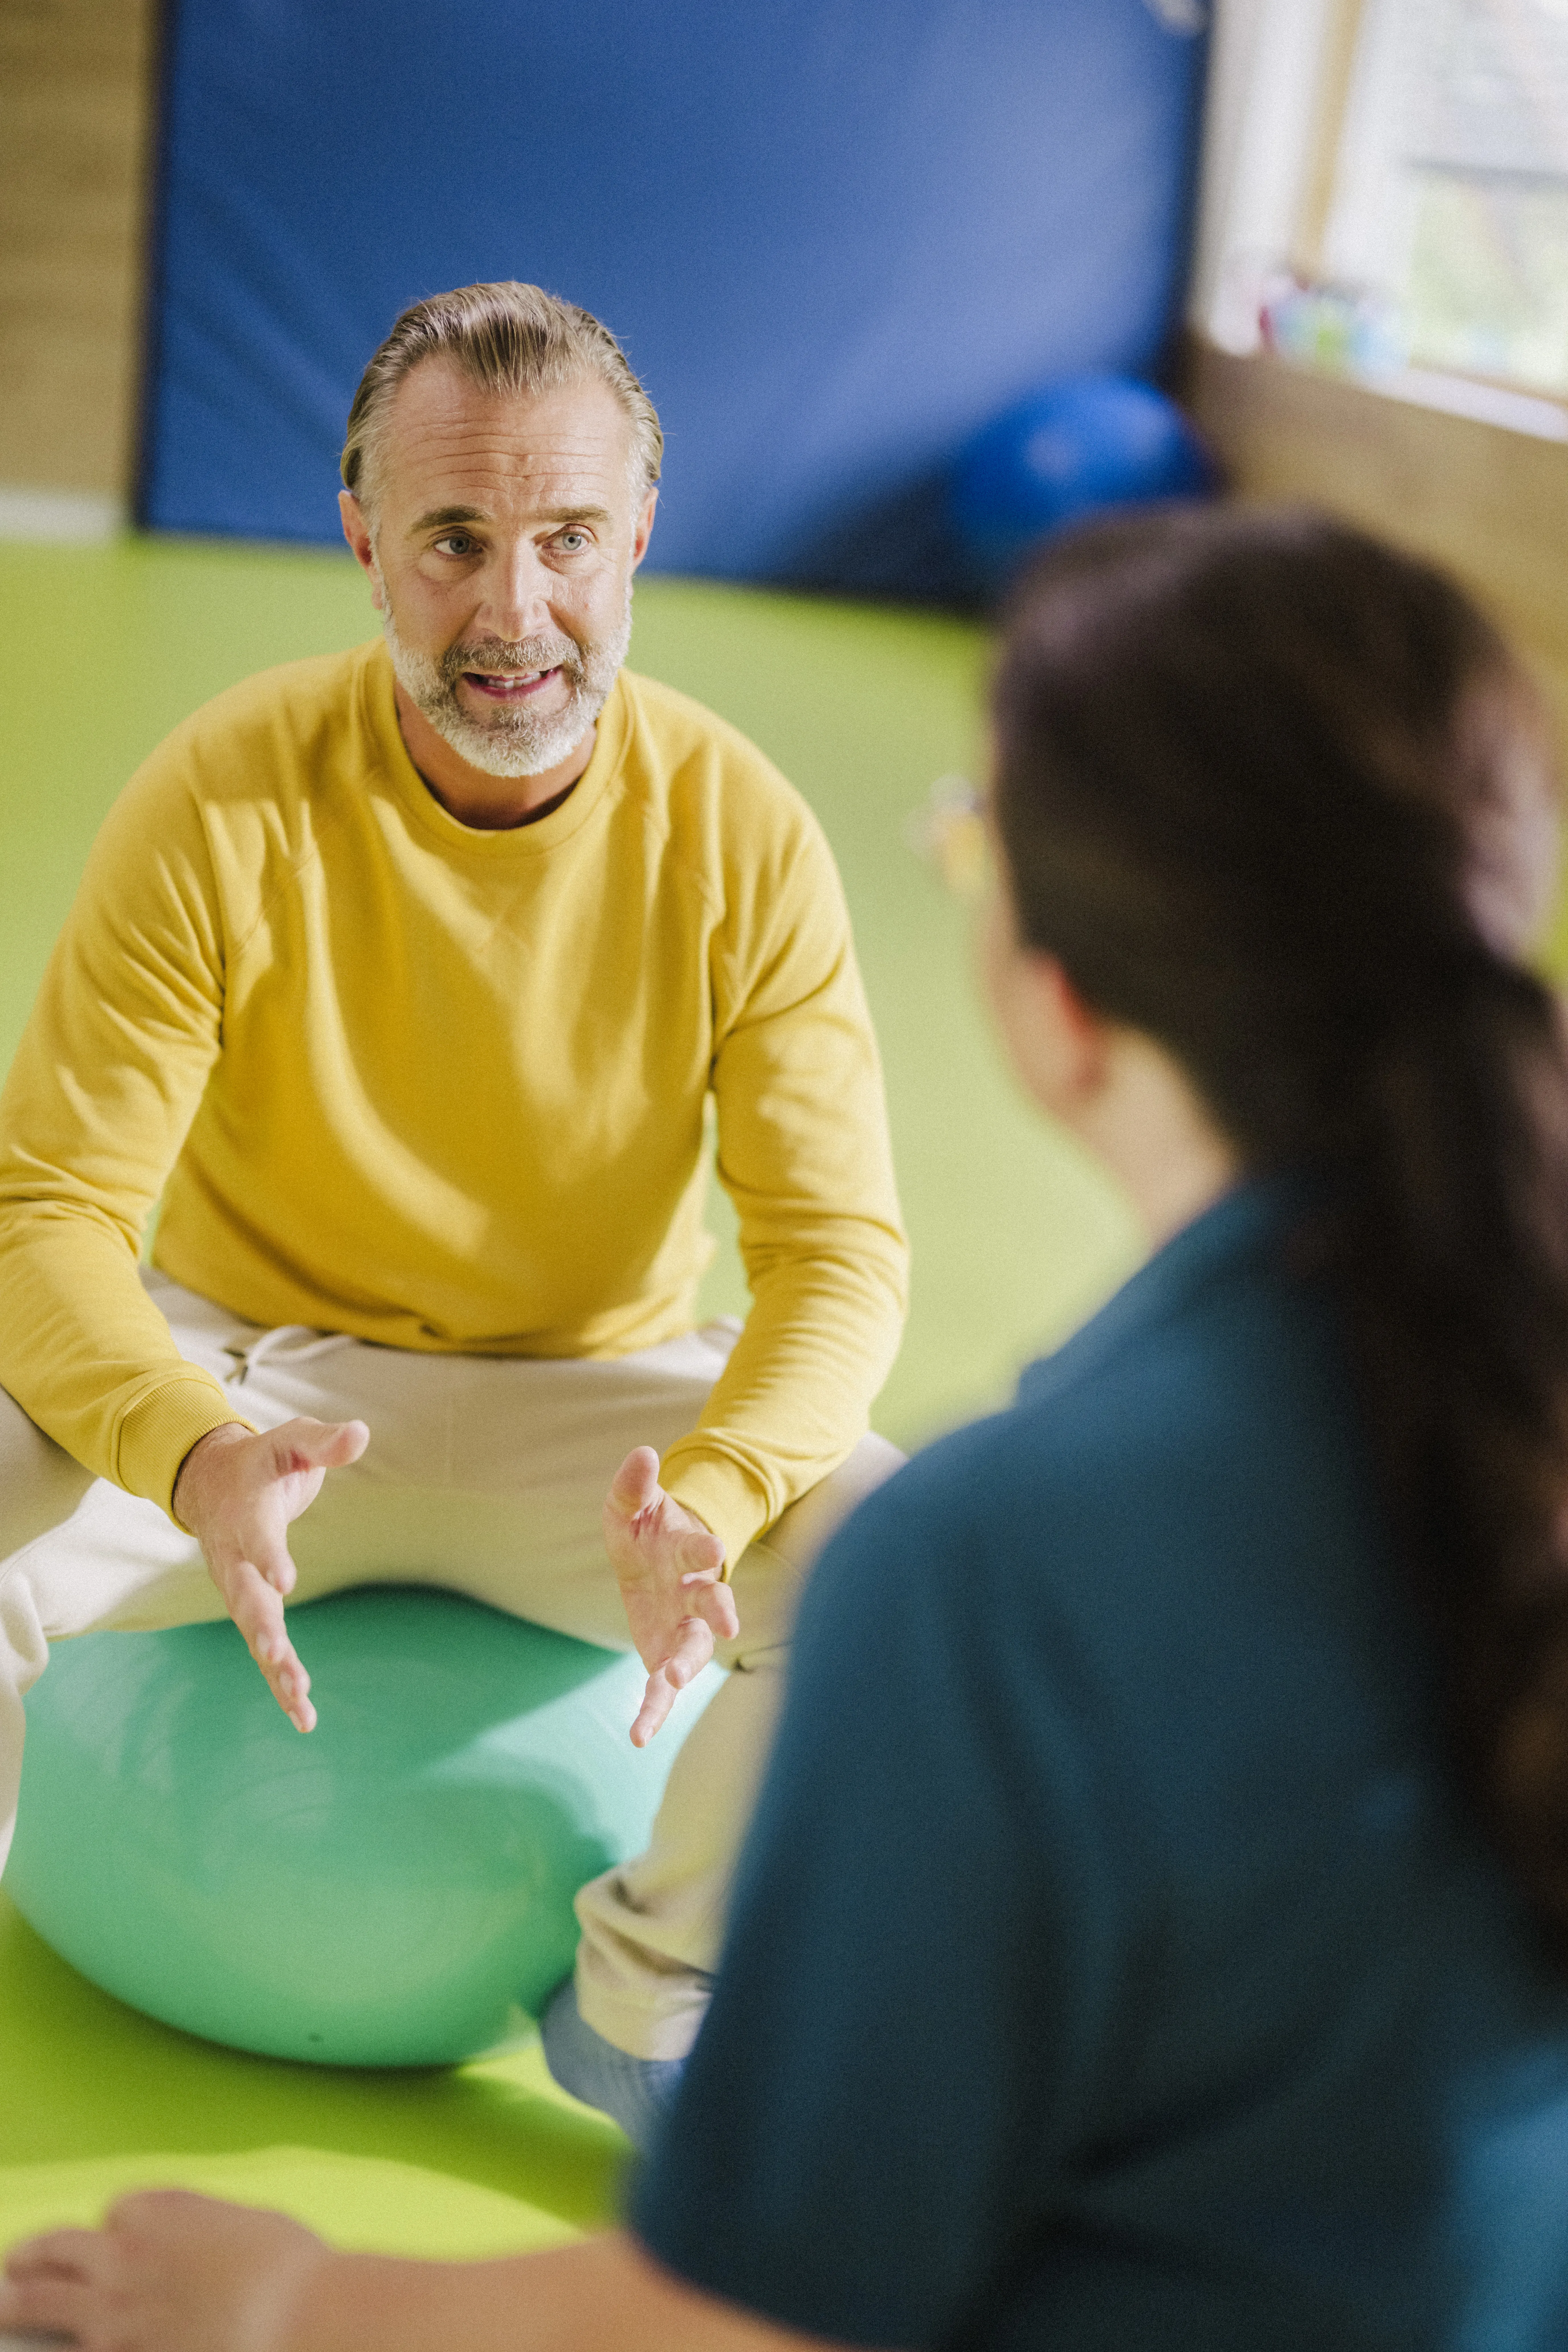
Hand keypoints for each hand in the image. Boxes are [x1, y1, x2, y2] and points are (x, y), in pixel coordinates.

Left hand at [0, 2188, 327, 2351]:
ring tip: (4, 2300)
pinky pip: (72, 2349)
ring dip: (17, 2298)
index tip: (124, 2238)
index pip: (117, 2212)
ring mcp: (111, 2313)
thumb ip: (202, 2222)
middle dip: (34, 2254)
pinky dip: (60, 2345)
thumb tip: (192, 2235)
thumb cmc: (284, 2269)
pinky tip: (51, 2346)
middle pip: (57, 2249)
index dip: (121, 2227)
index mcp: (156, 2213)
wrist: (291, 2318)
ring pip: (41, 2299)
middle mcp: (122, 2256)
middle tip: (14, 2264)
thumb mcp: (244, 2221)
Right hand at [173, 1417, 368, 1733]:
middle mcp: (235, 1558)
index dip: (269, 1557)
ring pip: (254, 1633)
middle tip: (279, 1655)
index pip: (258, 1537)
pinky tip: (304, 1716)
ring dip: (275, 1667)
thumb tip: (361, 1432)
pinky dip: (280, 1682)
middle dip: (262, 1628)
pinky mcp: (250, 1609)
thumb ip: (324, 1441)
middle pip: (246, 1597)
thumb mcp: (293, 1441)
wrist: (213, 1482)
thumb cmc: (265, 1461)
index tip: (284, 1581)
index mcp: (247, 1514)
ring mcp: (238, 1589)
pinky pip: (263, 1650)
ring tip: (300, 1700)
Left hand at [603, 1448, 737, 1745]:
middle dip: (718, 1611)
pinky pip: (661, 1686)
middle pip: (711, 1604)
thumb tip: (642, 1453)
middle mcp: (693, 1591)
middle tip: (727, 1625)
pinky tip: (638, 1737)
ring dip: (685, 1665)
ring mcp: (683, 1627)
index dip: (706, 1547)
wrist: (652, 1560)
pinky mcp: (665, 1654)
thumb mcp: (630, 1505)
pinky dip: (653, 1710)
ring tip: (668, 1682)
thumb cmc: (645, 1530)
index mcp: (686, 1550)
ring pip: (694, 1650)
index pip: (702, 1548)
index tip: (714, 1548)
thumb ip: (633, 1484)